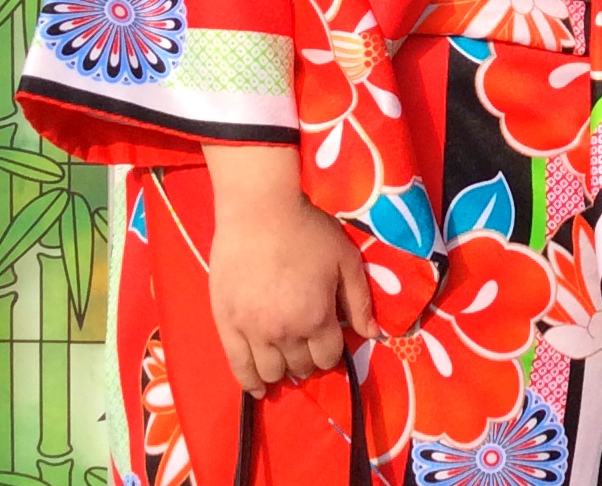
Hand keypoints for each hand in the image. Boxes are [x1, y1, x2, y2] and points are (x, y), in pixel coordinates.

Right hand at [205, 144, 375, 395]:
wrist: (258, 214)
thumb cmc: (307, 232)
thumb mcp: (346, 259)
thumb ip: (360, 300)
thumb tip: (374, 335)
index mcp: (316, 317)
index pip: (329, 357)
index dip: (332, 352)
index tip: (330, 340)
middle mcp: (285, 333)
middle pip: (301, 367)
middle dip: (309, 360)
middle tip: (308, 344)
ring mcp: (252, 333)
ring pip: (271, 372)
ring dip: (283, 369)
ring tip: (286, 356)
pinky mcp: (227, 327)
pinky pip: (238, 369)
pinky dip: (251, 383)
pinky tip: (259, 387)